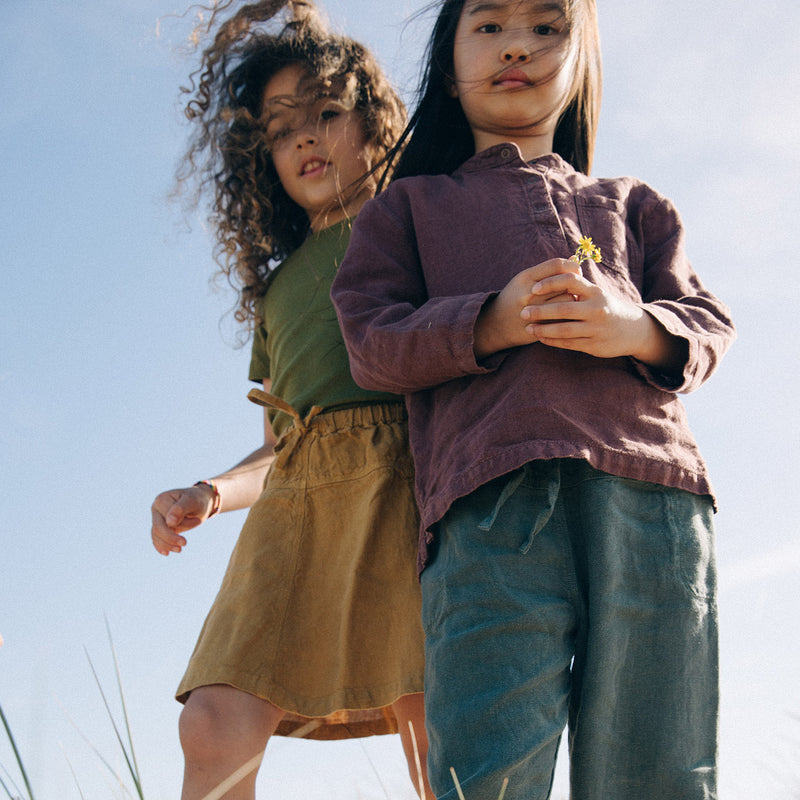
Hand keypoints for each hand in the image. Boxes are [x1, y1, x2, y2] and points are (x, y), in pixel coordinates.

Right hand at [150, 484, 215, 555]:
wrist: (201, 501)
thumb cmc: (197, 500)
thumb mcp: (192, 502)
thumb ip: (181, 509)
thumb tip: (169, 522)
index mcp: (162, 499)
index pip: (168, 517)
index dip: (183, 523)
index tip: (198, 521)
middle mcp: (156, 508)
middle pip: (158, 527)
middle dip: (171, 538)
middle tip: (185, 543)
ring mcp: (156, 517)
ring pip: (156, 535)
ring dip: (167, 544)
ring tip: (180, 549)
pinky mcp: (160, 526)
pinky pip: (156, 538)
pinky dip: (161, 546)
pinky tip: (167, 553)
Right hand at [473, 259, 580, 358]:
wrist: (495, 325)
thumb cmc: (514, 298)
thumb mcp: (525, 280)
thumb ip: (548, 271)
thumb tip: (574, 259)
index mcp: (526, 277)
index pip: (557, 265)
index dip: (571, 267)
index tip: (576, 273)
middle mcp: (529, 292)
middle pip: (565, 283)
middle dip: (575, 285)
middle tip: (577, 288)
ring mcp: (534, 310)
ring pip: (567, 300)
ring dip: (574, 300)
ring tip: (572, 301)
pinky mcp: (538, 326)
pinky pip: (563, 318)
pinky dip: (569, 315)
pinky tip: (568, 314)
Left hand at [521, 272, 686, 371]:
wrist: (634, 330)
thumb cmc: (608, 307)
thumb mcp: (597, 293)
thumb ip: (578, 285)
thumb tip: (558, 268)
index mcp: (596, 292)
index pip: (570, 281)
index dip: (550, 283)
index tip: (534, 288)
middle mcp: (597, 309)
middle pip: (563, 309)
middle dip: (540, 311)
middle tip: (522, 312)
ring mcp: (596, 329)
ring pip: (564, 330)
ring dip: (543, 330)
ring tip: (528, 328)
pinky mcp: (595, 346)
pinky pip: (569, 344)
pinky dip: (552, 341)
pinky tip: (540, 339)